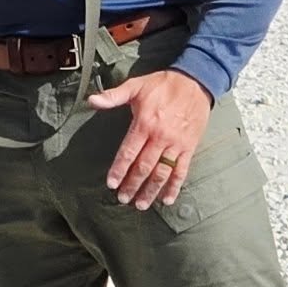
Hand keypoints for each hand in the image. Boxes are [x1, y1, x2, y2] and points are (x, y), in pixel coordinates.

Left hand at [88, 68, 212, 208]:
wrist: (195, 81)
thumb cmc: (162, 84)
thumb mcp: (136, 86)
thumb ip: (113, 96)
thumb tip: (92, 100)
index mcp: (145, 123)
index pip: (129, 152)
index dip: (119, 169)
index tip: (111, 184)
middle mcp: (160, 137)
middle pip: (144, 167)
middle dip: (132, 185)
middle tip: (123, 199)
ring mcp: (176, 144)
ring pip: (161, 173)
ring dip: (151, 191)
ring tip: (141, 205)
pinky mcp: (189, 147)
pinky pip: (181, 171)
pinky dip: (174, 187)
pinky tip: (167, 200)